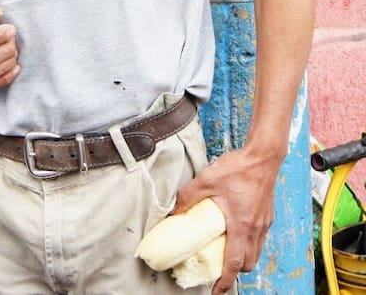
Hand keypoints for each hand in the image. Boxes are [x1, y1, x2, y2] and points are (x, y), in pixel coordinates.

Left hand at [171, 147, 281, 293]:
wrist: (263, 157)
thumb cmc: (238, 168)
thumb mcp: (206, 181)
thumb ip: (187, 198)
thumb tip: (173, 212)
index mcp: (241, 225)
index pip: (234, 262)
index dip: (225, 281)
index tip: (216, 292)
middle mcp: (255, 229)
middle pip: (247, 263)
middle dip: (233, 271)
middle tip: (217, 271)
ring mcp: (263, 224)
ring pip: (255, 253)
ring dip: (241, 258)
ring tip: (223, 254)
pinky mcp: (266, 217)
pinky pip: (258, 240)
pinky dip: (246, 244)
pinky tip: (234, 234)